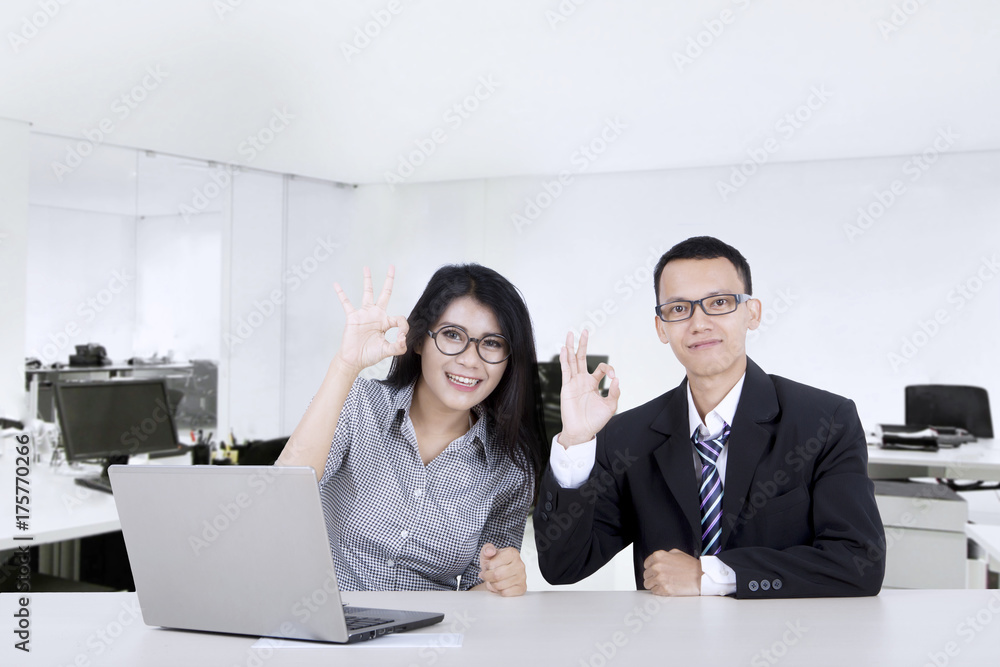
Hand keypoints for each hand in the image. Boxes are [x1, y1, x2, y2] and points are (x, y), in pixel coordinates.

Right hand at [333, 266, 408, 373]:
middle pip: (385, 294)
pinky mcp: (353, 317)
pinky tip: (336, 284)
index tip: (401, 337)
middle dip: (389, 281)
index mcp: (386, 322)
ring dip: (367, 280)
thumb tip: (403, 338)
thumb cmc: (370, 355)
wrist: (354, 360)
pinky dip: (341, 294)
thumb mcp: (387, 351)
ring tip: (366, 268)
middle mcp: (376, 315)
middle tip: (392, 267)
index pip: (399, 318)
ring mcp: (364, 314)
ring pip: (367, 293)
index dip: (403, 327)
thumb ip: (398, 347)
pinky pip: (346, 303)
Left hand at [478, 543, 526, 596]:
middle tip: (487, 575)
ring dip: (492, 584)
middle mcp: (520, 564)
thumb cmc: (494, 562)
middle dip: (488, 577)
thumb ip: (487, 549)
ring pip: (500, 585)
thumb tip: (490, 551)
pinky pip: (505, 593)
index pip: (493, 564)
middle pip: (497, 575)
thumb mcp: (488, 553)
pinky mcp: (522, 588)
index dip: (487, 567)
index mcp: (512, 553)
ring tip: (494, 580)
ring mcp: (522, 577)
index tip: (488, 566)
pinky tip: (500, 585)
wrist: (499, 572)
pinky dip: (499, 591)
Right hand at [557, 329, 620, 446]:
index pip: (601, 368)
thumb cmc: (595, 420)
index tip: (613, 377)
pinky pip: (566, 370)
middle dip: (583, 344)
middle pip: (582, 358)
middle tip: (585, 330)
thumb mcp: (610, 406)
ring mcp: (574, 382)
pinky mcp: (566, 387)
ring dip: (571, 347)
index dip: (609, 369)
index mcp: (593, 383)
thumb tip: (616, 379)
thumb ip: (614, 392)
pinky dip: (565, 359)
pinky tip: (565, 349)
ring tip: (570, 333)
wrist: (582, 431)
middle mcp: (582, 380)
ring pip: (572, 360)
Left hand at [642, 549, 701, 595]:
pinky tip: (667, 588)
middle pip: (646, 575)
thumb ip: (664, 555)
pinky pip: (654, 592)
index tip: (655, 571)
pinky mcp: (664, 589)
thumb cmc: (692, 566)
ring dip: (654, 585)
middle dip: (653, 577)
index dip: (651, 568)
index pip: (646, 564)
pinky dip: (659, 591)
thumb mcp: (676, 553)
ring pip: (648, 584)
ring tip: (664, 584)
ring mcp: (660, 579)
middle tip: (661, 578)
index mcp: (659, 556)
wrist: (702, 577)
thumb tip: (658, 560)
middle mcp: (657, 567)